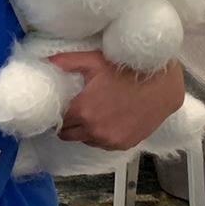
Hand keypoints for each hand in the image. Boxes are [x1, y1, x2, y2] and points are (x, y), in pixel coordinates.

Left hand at [48, 52, 184, 149]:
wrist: (161, 85)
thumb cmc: (126, 70)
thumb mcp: (91, 60)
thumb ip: (63, 62)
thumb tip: (42, 62)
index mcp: (83, 111)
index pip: (57, 121)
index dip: (55, 112)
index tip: (58, 105)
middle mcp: (95, 131)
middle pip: (68, 134)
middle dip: (66, 123)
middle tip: (71, 109)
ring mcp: (111, 140)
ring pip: (85, 140)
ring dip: (83, 130)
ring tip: (90, 112)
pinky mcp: (125, 145)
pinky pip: (103, 145)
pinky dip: (100, 135)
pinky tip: (105, 119)